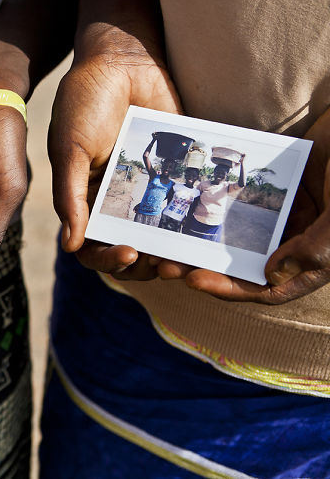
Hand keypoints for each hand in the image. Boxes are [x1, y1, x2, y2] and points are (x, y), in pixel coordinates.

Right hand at [48, 23, 181, 277]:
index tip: (126, 253)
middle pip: (127, 248)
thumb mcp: (70, 148)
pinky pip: (184, 202)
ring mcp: (146, 186)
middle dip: (144, 264)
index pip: (90, 246)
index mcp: (82, 198)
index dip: (105, 259)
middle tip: (165, 266)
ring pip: (159, 233)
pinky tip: (206, 228)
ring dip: (170, 251)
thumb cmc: (85, 102)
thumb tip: (71, 245)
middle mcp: (113, 198)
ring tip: (187, 258)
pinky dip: (193, 219)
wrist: (121, 59)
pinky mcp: (174, 170)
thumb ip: (70, 195)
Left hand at [158, 108, 329, 301]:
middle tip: (166, 262)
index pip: (269, 288)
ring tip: (170, 236)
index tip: (193, 280)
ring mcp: (291, 215)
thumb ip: (312, 249)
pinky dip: (219, 205)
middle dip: (207, 266)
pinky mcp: (283, 190)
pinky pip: (245, 203)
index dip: (230, 290)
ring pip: (240, 236)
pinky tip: (190, 202)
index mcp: (320, 259)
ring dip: (207, 238)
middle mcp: (303, 241)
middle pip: (246, 265)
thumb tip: (268, 278)